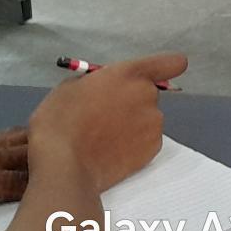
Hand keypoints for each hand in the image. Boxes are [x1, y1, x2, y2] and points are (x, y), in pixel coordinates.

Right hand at [28, 53, 184, 192]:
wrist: (62, 167)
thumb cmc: (58, 123)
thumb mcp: (70, 88)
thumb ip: (96, 81)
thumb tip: (104, 85)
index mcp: (129, 74)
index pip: (172, 62)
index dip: (166, 68)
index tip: (155, 76)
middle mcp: (148, 95)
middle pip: (148, 94)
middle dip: (131, 101)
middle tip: (104, 117)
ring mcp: (154, 123)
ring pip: (147, 119)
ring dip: (132, 124)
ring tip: (102, 140)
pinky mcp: (154, 148)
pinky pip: (146, 141)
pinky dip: (133, 145)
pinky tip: (110, 153)